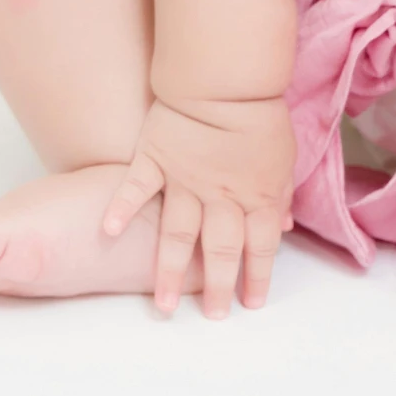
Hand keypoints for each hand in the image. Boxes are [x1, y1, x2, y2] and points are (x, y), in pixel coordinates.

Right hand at [101, 96, 297, 318]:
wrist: (228, 78)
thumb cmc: (260, 114)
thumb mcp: (284, 156)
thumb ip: (279, 193)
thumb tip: (283, 225)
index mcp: (256, 194)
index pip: (260, 246)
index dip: (257, 277)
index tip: (252, 303)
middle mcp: (220, 196)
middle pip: (219, 251)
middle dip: (216, 288)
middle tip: (212, 317)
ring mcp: (184, 179)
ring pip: (176, 234)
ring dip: (168, 272)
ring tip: (161, 306)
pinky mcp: (155, 158)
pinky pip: (135, 188)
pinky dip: (121, 208)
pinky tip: (111, 233)